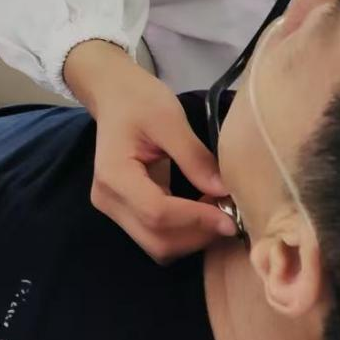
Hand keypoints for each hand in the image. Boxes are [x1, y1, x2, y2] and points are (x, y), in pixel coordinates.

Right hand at [64, 42, 232, 261]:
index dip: (196, 220)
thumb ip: (195, 158)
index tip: (231, 217)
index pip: (157, 213)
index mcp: (114, 175)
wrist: (114, 94)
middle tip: (230, 217)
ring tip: (219, 212)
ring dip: (192, 237)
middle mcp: (108, 200)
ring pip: (156, 245)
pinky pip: (155, 233)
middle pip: (156, 240)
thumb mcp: (170, 119)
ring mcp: (114, 209)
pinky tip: (204, 210)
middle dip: (196, 235)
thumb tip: (224, 192)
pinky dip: (183, 230)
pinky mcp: (124, 211)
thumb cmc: (139, 99)